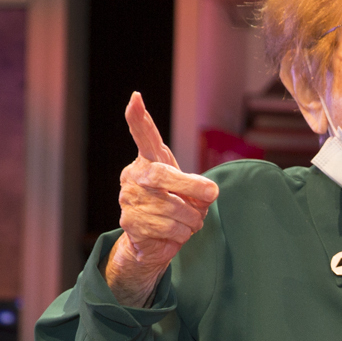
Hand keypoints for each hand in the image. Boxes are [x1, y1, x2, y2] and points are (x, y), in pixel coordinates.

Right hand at [105, 93, 218, 306]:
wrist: (154, 242)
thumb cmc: (174, 207)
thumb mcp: (188, 190)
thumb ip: (198, 186)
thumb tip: (209, 192)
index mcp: (149, 161)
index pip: (144, 136)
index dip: (139, 117)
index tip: (136, 98)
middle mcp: (134, 176)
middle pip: (163, 175)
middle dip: (192, 187)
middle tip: (212, 194)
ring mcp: (129, 199)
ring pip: (175, 209)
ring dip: (193, 219)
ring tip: (187, 221)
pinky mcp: (131, 223)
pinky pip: (171, 229)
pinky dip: (183, 234)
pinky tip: (175, 233)